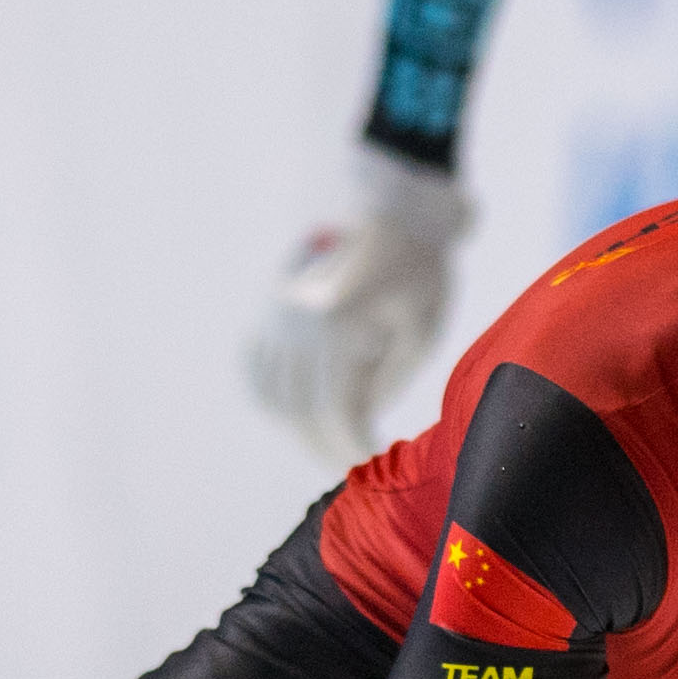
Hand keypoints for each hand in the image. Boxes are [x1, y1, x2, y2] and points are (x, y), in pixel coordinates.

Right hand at [247, 150, 473, 465]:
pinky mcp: (268, 307)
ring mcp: (276, 313)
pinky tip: (295, 414)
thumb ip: (390, 379)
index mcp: (337, 326)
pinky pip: (256, 368)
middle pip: (299, 408)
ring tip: (328, 447)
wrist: (392, 208)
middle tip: (352, 470)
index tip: (371, 466)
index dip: (350, 446)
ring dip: (298, 428)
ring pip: (273, 393)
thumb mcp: (421, 327)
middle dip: (325, 446)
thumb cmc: (419, 268)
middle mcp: (296, 322)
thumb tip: (360, 419)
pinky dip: (271, 398)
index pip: (335, 409)